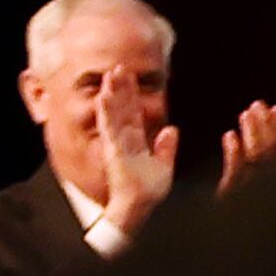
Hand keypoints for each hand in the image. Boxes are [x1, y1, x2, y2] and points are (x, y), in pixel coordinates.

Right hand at [97, 76, 179, 234]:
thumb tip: (172, 129)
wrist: (139, 207)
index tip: (131, 77)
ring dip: (111, 94)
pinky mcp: (113, 149)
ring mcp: (116, 143)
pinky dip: (106, 111)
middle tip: (119, 68)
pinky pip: (108, 127)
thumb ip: (166, 148)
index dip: (131, 96)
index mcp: (135, 142)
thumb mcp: (163, 166)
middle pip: (121, 109)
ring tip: (110, 75)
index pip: (133, 113)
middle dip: (120, 88)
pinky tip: (103, 96)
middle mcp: (123, 140)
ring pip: (112, 113)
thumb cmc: (148, 191)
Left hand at [219, 102, 275, 186]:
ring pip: (256, 157)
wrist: (228, 235)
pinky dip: (233, 152)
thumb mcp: (266, 174)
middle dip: (266, 126)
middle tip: (257, 104)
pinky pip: (235, 172)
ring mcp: (251, 189)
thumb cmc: (249, 193)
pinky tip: (230, 135)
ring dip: (252, 133)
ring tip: (245, 114)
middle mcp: (268, 184)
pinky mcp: (231, 193)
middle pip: (271, 151)